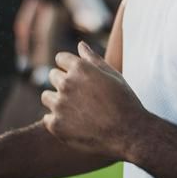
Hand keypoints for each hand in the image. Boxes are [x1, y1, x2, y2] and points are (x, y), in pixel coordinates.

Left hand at [42, 42, 147, 159]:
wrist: (129, 133)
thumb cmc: (124, 101)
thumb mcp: (112, 75)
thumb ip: (93, 59)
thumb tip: (80, 44)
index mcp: (79, 68)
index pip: (60, 58)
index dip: (69, 67)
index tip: (79, 79)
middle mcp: (66, 84)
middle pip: (52, 76)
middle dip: (64, 83)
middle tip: (81, 97)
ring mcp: (60, 105)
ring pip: (47, 97)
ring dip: (57, 101)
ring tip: (76, 111)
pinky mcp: (56, 125)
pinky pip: (48, 119)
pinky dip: (58, 122)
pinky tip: (74, 125)